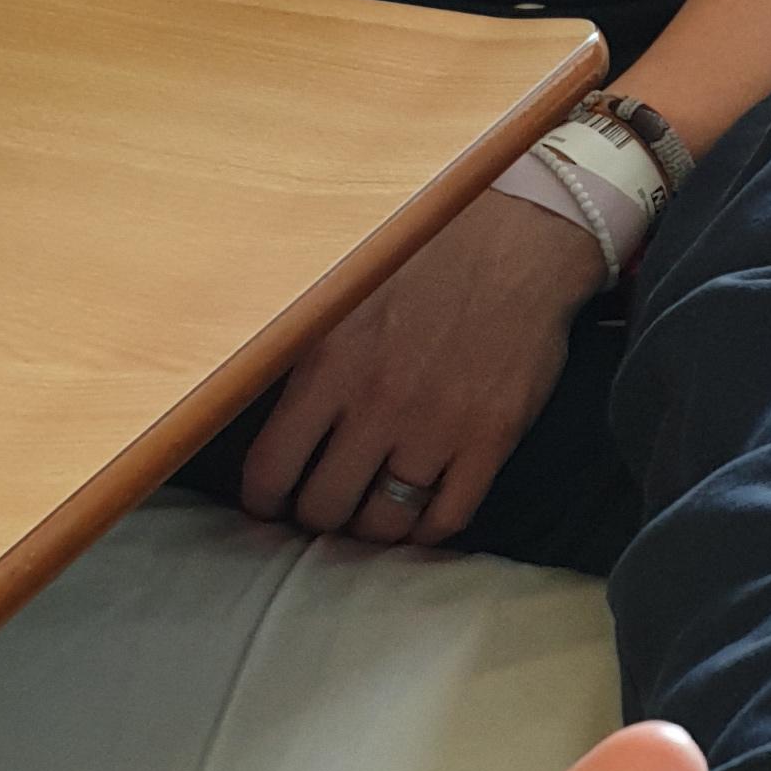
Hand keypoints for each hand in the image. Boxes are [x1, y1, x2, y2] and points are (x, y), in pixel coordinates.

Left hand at [239, 182, 602, 543]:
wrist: (521, 241)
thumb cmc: (428, 254)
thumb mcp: (343, 288)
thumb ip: (300, 346)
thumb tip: (249, 391)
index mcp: (329, 365)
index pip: (272, 469)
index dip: (264, 500)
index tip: (271, 501)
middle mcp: (378, 404)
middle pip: (325, 506)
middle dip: (316, 515)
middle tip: (321, 506)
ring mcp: (436, 427)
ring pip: (384, 521)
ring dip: (369, 528)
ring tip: (367, 514)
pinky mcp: (489, 439)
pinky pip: (447, 517)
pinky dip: (425, 530)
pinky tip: (417, 517)